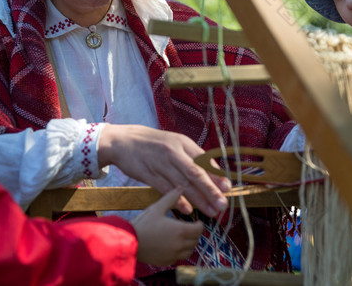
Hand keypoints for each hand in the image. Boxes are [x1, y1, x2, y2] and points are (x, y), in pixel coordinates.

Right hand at [97, 124, 230, 216]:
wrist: (123, 141)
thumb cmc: (153, 144)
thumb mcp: (174, 143)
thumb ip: (192, 156)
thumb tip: (214, 172)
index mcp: (182, 142)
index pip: (203, 160)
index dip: (216, 175)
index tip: (228, 188)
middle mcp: (173, 152)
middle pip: (196, 173)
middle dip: (211, 190)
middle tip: (223, 204)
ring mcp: (160, 163)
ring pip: (182, 183)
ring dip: (198, 199)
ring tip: (211, 211)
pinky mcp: (148, 173)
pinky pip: (165, 189)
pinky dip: (177, 200)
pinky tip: (187, 210)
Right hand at [131, 188, 203, 265]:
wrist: (129, 242)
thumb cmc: (143, 223)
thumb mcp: (157, 207)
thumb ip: (171, 198)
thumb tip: (180, 187)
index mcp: (180, 230)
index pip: (199, 229)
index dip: (199, 225)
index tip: (197, 221)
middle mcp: (179, 244)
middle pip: (196, 240)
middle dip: (195, 234)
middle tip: (189, 228)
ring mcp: (173, 255)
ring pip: (189, 251)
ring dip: (189, 244)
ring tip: (182, 237)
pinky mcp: (166, 261)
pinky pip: (179, 258)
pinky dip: (179, 252)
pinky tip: (172, 245)